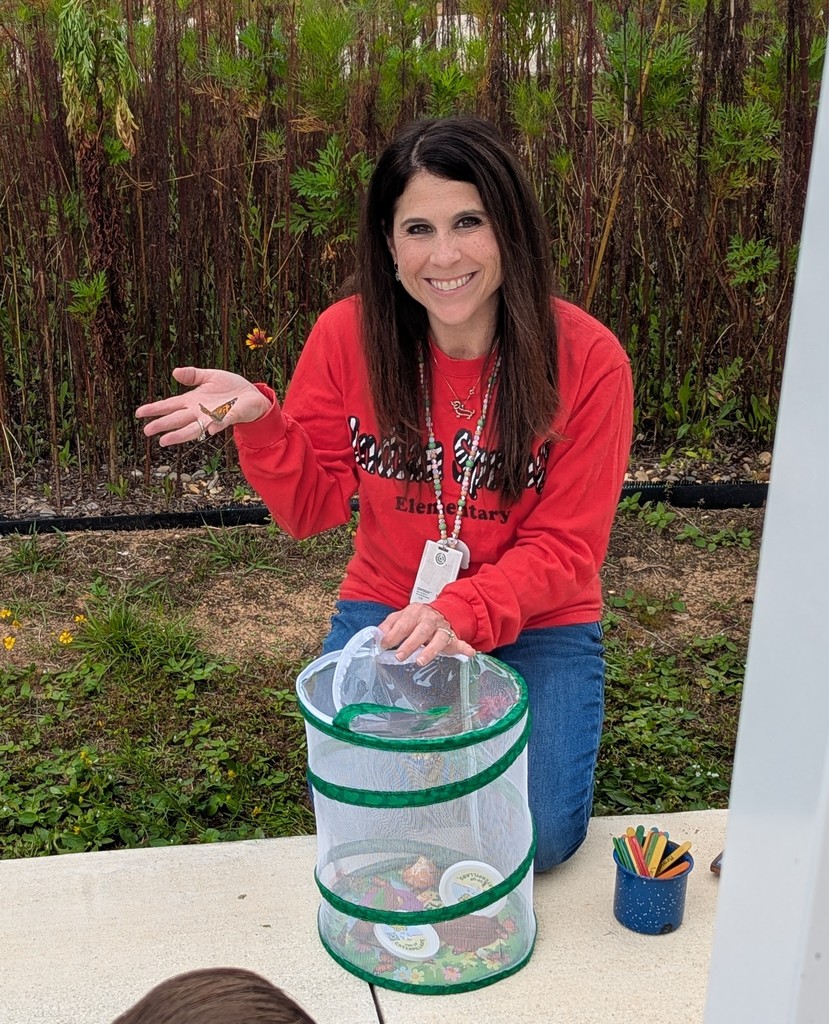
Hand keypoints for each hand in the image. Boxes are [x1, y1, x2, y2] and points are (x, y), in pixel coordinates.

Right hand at [136, 367, 271, 446]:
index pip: (170, 405)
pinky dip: (215, 425)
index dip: (155, 409)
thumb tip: (174, 372)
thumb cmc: (231, 388)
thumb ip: (193, 376)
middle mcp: (200, 412)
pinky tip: (209, 430)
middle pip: (177, 419)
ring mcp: (214, 416)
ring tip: (166, 441)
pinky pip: (222, 421)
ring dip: (180, 434)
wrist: (253, 395)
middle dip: (162, 425)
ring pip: (194, 428)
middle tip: (147, 431)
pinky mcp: (230, 416)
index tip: (138, 413)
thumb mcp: (210, 376)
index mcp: (193, 401)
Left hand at [378, 604, 475, 666]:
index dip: (394, 634)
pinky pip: (460, 642)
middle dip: (410, 643)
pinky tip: (469, 652)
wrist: (439, 613)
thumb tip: (379, 636)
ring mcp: (442, 628)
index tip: (385, 645)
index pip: (403, 622)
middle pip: (421, 630)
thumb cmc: (417, 618)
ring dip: (430, 650)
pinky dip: (465, 648)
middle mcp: (429, 619)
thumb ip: (389, 625)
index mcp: (415, 612)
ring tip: (420, 661)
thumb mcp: (400, 617)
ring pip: (438, 638)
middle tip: (400, 656)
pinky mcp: (452, 638)